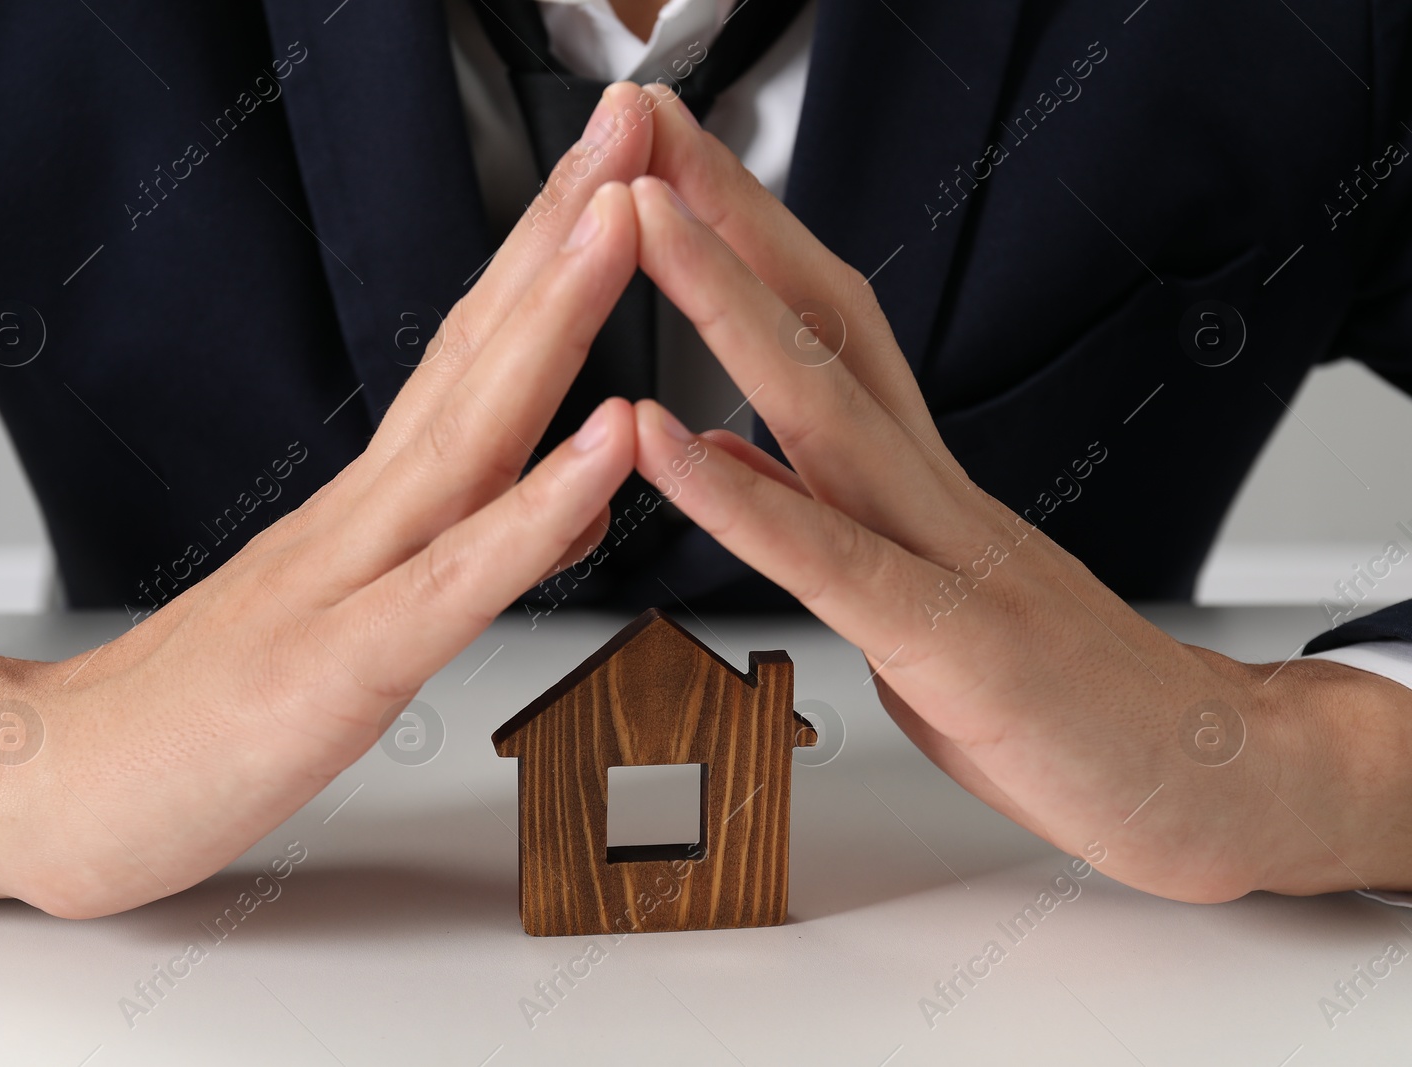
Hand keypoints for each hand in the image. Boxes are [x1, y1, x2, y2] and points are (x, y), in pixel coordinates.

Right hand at [0, 84, 663, 916]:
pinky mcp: (336, 668)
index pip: (473, 353)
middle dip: (566, 232)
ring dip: (556, 316)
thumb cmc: (200, 712)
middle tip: (635, 123)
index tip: (619, 171)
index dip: (550, 255)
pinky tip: (606, 441)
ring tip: (624, 216)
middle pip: (478, 353)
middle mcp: (363, 515)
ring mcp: (344, 579)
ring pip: (469, 431)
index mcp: (373, 504)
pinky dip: (535, 506)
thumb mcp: (361, 625)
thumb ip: (466, 555)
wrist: (48, 786)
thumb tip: (566, 501)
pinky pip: (454, 578)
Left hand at [624, 85, 1411, 900]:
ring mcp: (946, 551)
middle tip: (643, 127)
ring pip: (825, 404)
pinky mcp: (951, 640)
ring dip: (726, 304)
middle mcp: (926, 487)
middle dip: (726, 216)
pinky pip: (831, 558)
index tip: (665, 170)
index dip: (740, 239)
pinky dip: (741, 498)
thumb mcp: (912, 590)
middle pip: (820, 321)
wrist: (1192, 774)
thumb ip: (825, 519)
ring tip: (643, 222)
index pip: (820, 327)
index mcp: (909, 479)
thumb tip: (740, 462)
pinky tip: (663, 440)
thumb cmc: (1045, 690)